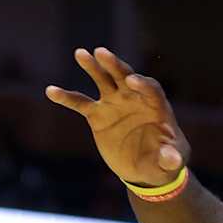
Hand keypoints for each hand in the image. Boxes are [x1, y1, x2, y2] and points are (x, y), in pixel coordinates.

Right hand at [44, 49, 191, 191]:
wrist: (145, 170)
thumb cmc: (164, 162)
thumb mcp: (171, 162)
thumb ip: (171, 158)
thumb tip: (171, 159)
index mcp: (156, 106)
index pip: (150, 89)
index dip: (142, 84)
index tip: (132, 81)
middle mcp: (134, 99)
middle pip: (125, 76)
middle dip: (114, 65)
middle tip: (101, 53)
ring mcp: (115, 104)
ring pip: (103, 81)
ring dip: (92, 67)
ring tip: (80, 53)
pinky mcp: (98, 115)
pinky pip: (81, 103)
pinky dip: (67, 97)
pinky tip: (51, 91)